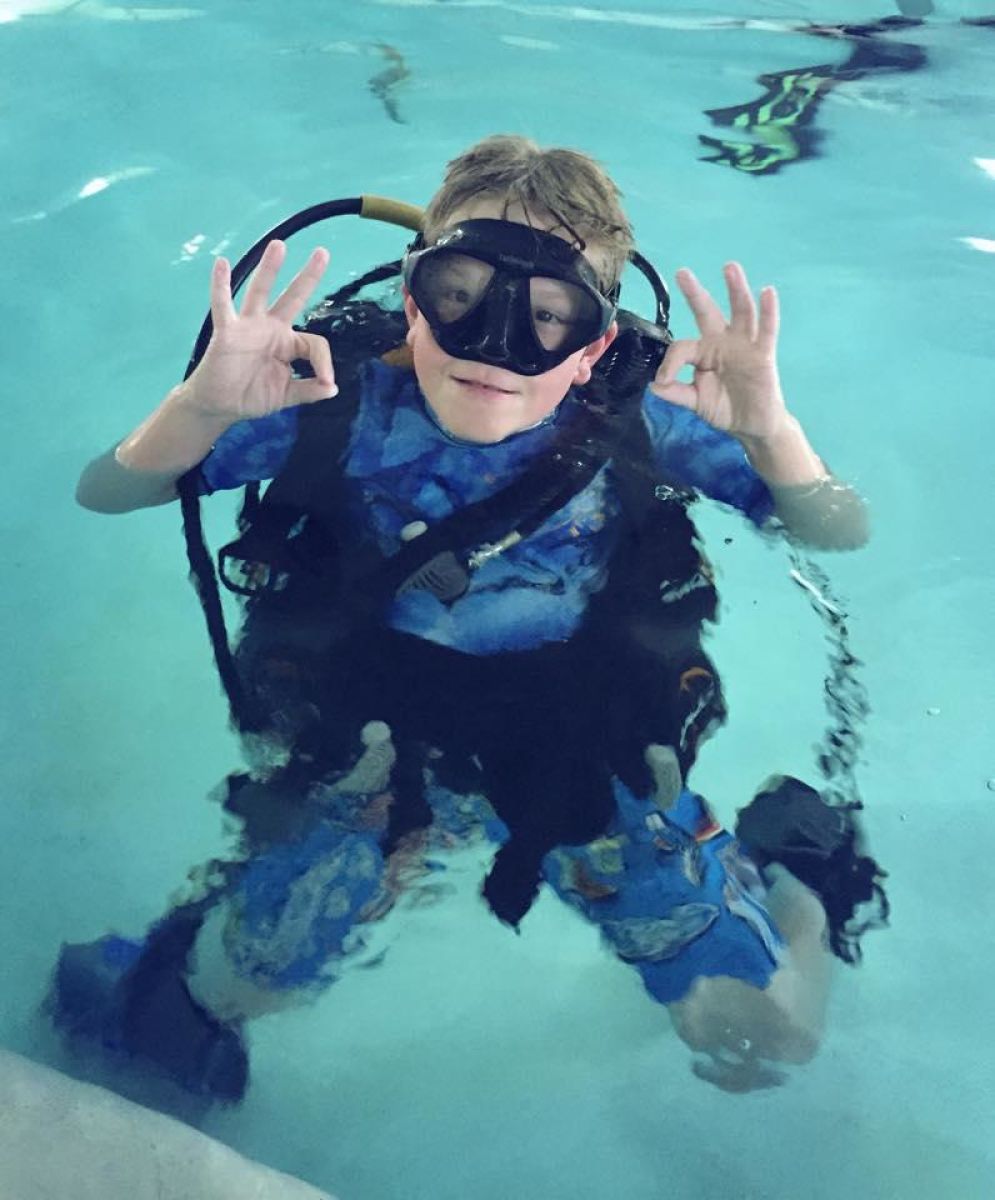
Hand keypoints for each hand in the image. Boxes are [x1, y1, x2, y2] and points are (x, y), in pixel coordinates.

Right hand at [179, 239, 335, 420]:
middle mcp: (271, 329)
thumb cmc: (251, 396)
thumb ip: (309, 391)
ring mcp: (249, 326)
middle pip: (293, 297)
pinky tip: (220, 264)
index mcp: (288, 344)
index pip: (314, 343)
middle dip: (308, 276)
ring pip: (260, 292)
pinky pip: (222, 305)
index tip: (326, 382)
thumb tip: (333, 389)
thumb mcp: (286, 396)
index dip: (324, 362)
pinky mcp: (227, 331)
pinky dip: (220, 285)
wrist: (219, 405)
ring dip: (269, 269)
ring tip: (279, 245)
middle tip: (323, 253)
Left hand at [649, 262, 788, 440]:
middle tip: (682, 273)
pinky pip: (767, 330)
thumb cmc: (724, 408)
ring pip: (741, 312)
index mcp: (703, 352)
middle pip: (708, 312)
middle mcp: (722, 342)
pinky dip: (769, 311)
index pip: (682, 348)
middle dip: (695, 293)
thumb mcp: (695, 402)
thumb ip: (676, 393)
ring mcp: (744, 345)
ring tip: (730, 267)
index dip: (670, 363)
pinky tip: (767, 292)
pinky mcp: (763, 354)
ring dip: (736, 289)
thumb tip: (653, 386)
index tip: (663, 381)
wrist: (752, 425)